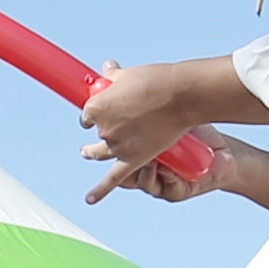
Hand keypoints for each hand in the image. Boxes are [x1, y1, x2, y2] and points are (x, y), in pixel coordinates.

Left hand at [75, 56, 268, 203]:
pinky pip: (114, 178)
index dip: (97, 110)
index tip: (105, 106)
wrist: (181, 96)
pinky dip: (101, 190)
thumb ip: (115, 76)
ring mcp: (118, 146)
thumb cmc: (157, 80)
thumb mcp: (131, 75)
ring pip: (101, 153)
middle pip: (97, 131)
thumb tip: (107, 68)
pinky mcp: (134, 159)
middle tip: (105, 123)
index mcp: (97, 108)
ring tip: (87, 152)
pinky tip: (90, 199)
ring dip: (92, 152)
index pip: (88, 113)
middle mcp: (104, 129)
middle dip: (102, 126)